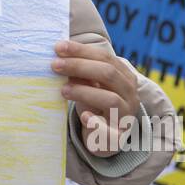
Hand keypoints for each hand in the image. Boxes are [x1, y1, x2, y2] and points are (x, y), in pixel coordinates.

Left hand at [52, 39, 140, 157]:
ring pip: (110, 99)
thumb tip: (60, 57)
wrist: (105, 137)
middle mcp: (129, 93)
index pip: (105, 57)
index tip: (58, 47)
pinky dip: (97, 123)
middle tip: (55, 65)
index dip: (81, 51)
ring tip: (63, 90)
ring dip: (84, 92)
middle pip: (108, 74)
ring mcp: (126, 115)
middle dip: (79, 67)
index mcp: (124, 76)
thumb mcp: (89, 85)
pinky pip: (111, 131)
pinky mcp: (119, 137)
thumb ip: (81, 73)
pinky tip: (84, 116)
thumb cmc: (95, 104)